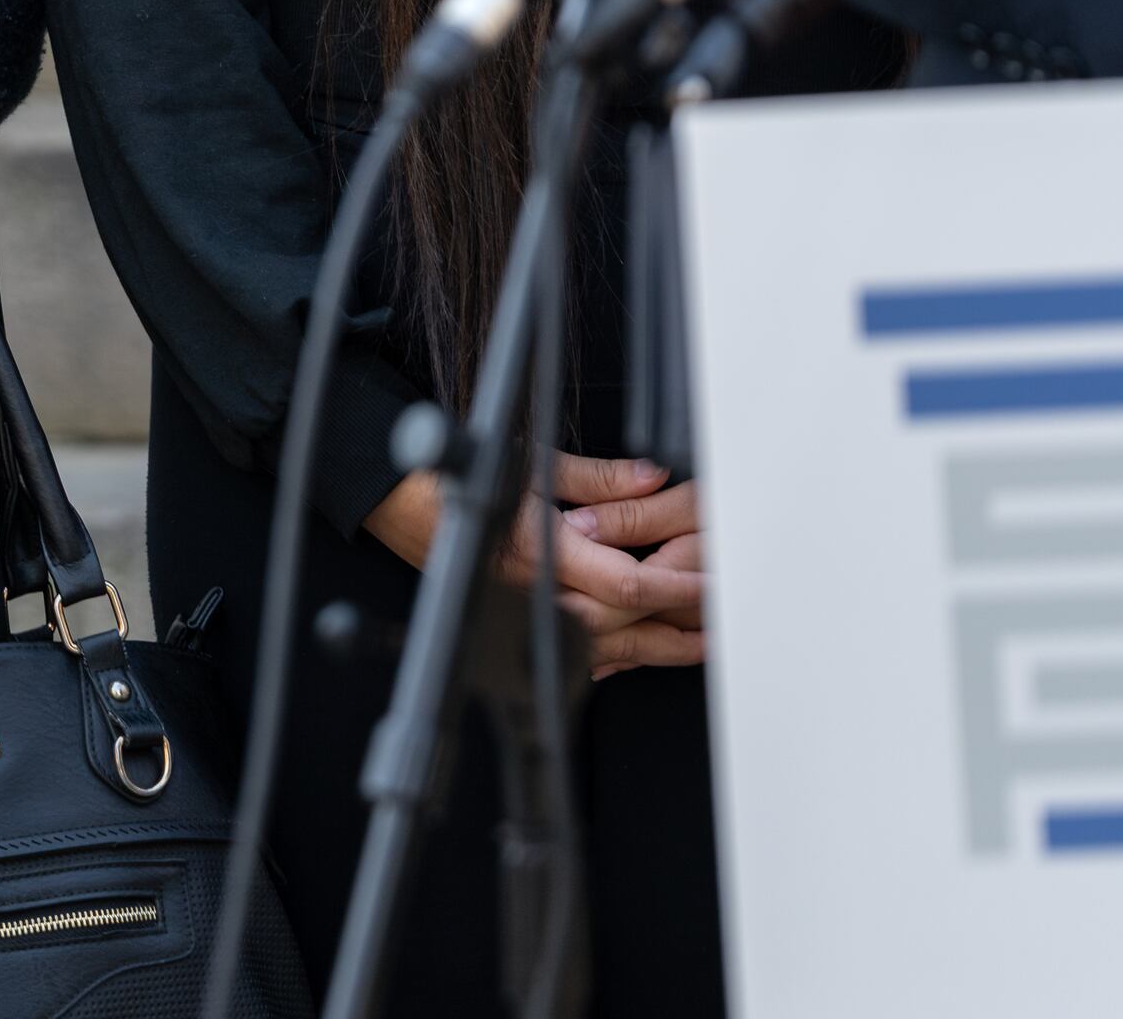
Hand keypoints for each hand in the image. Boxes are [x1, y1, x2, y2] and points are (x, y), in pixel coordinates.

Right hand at [358, 457, 705, 676]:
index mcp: (541, 552)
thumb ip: (597, 478)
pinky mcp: (519, 621)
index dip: (678, 588)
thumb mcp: (527, 464)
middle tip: (728, 612)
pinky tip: (639, 656)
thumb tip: (652, 478)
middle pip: (626, 623)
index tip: (716, 584)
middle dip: (681, 621)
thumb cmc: (447, 482)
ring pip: (606, 646)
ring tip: (702, 642)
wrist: (394, 504)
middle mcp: (536, 593)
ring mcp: (527, 613)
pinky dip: (615, 658)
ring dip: (659, 647)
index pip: (627, 582)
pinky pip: (574, 654)